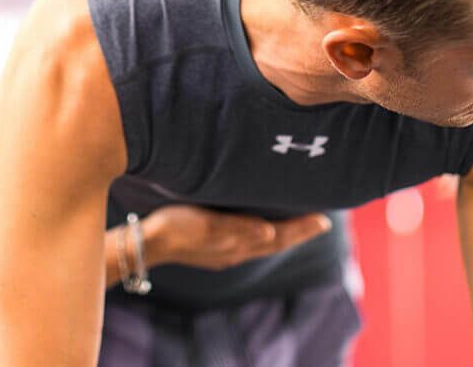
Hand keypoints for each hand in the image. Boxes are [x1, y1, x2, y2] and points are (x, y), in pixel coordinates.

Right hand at [141, 204, 331, 270]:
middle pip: (276, 242)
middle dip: (300, 233)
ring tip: (302, 227)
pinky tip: (265, 232)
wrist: (149, 243)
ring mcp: (227, 253)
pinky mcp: (216, 249)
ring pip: (265, 244)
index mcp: (238, 244)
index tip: (324, 220)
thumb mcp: (208, 224)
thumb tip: (269, 231)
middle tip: (322, 222)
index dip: (302, 229)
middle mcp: (237, 251)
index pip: (279, 236)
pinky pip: (251, 244)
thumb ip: (238, 228)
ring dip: (286, 236)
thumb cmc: (178, 227)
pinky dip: (267, 236)